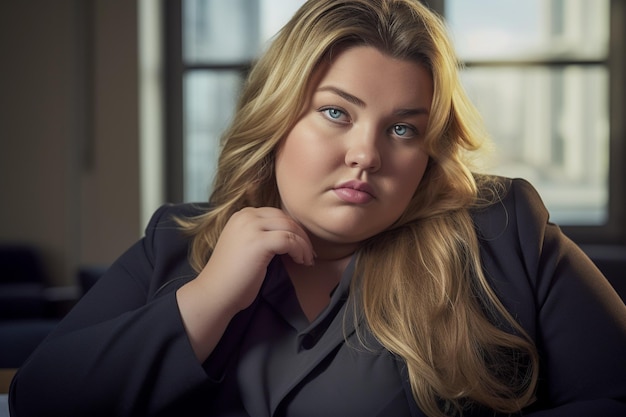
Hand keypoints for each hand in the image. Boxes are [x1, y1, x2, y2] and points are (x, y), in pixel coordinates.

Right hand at [176, 207, 314, 359]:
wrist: (215, 293)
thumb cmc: (231, 276)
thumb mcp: (245, 245)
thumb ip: (261, 235)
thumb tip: (289, 236)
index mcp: (242, 215)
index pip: (277, 214)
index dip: (293, 229)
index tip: (302, 245)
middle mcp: (246, 216)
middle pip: (286, 218)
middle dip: (301, 235)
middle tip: (309, 253)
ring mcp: (251, 227)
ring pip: (290, 228)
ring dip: (303, 244)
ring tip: (307, 260)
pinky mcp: (259, 242)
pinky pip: (289, 240)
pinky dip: (300, 251)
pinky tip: (301, 262)